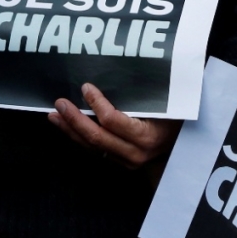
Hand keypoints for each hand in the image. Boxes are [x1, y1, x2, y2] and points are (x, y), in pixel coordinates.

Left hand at [48, 83, 180, 168]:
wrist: (182, 149)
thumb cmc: (174, 122)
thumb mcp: (165, 108)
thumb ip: (144, 98)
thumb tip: (120, 73)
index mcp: (146, 137)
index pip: (113, 120)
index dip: (97, 103)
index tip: (86, 87)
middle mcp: (134, 153)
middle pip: (96, 136)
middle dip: (75, 119)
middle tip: (60, 103)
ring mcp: (125, 161)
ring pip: (91, 146)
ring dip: (70, 130)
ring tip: (54, 115)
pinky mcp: (119, 163)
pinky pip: (94, 150)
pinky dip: (77, 138)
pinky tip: (66, 127)